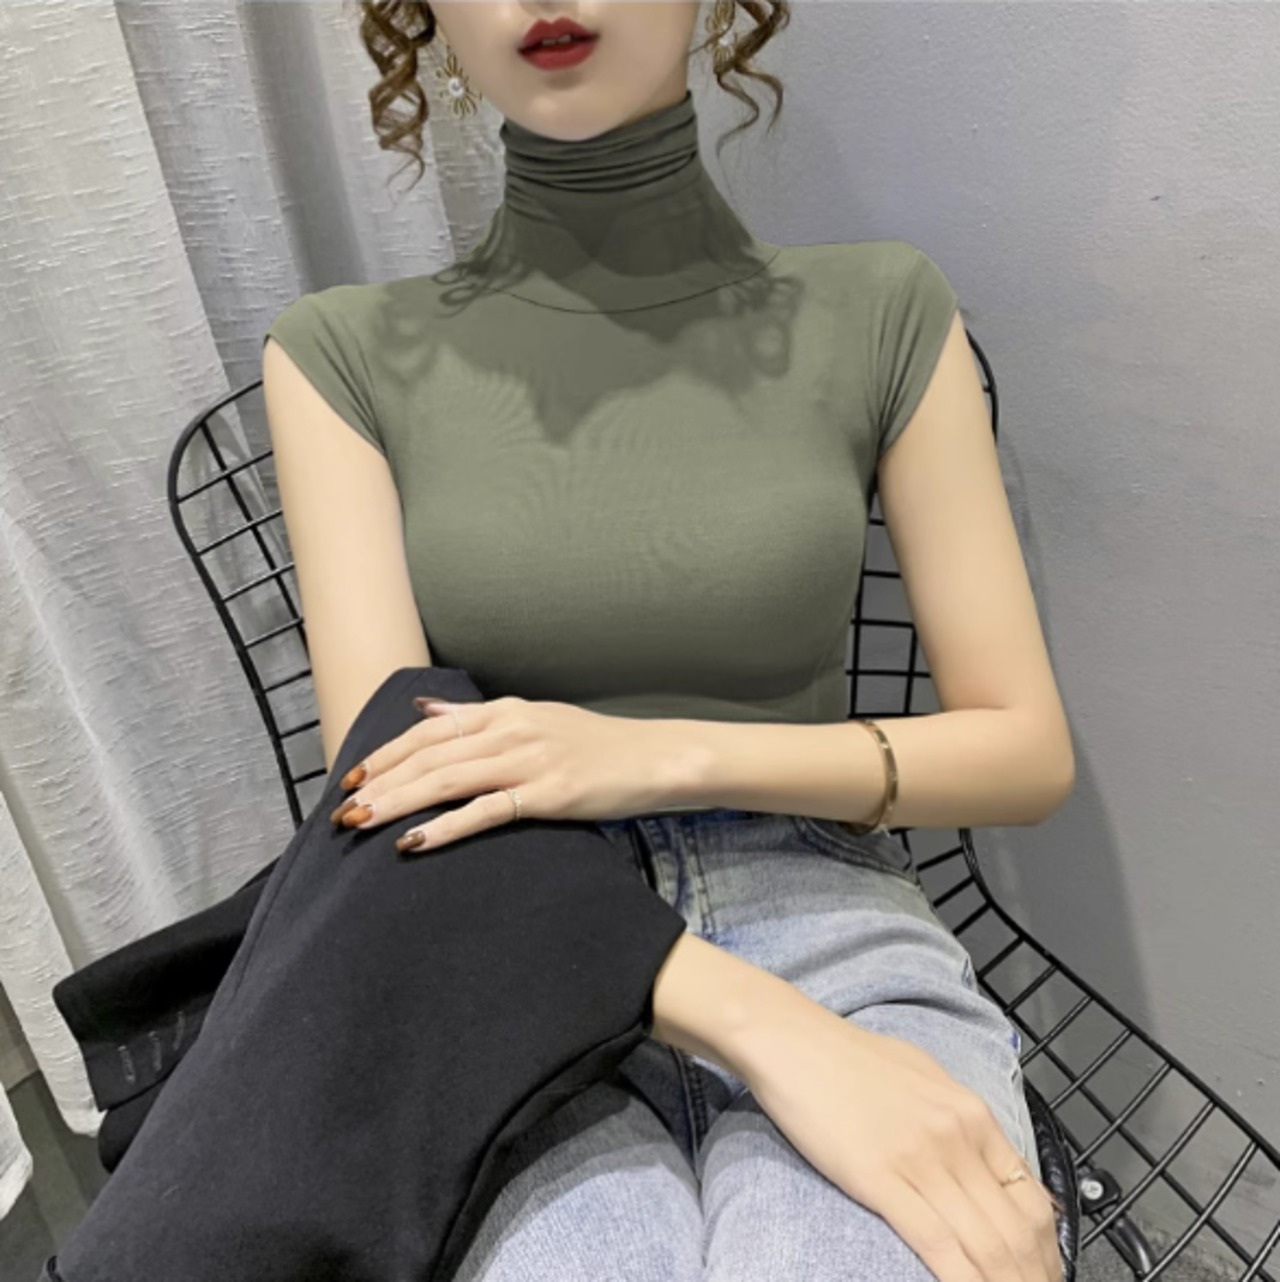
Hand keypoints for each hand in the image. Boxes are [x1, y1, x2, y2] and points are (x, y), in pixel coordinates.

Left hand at [328, 695, 690, 852]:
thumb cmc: (595, 745)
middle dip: (381, 783)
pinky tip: (414, 843)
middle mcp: (511, 730)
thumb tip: (423, 708)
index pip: (430, 730)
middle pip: (429, 756)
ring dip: (399, 803)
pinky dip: (446, 827)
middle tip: (343, 811)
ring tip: (363, 823)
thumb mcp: (534, 718)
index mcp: (505, 711)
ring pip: (448, 781)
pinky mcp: (550, 793)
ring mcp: (530, 760)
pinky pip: (486, 811)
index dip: (387, 753)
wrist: (655, 757)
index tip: (354, 777)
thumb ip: (476, 715)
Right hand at [737, 997, 1063, 1281]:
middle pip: (1018, 1230)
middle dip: (1035, 1279)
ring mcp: (921, 1159)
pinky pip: (936, 1243)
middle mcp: (957, 1137)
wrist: (794, 1041)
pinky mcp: (880, 1178)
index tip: (1044, 1274)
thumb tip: (988, 1161)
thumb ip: (959, 1119)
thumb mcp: (924, 1076)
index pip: (1034, 1198)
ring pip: (986, 1246)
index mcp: (971, 1113)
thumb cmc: (850, 1057)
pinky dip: (962, 1281)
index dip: (1047, 1250)